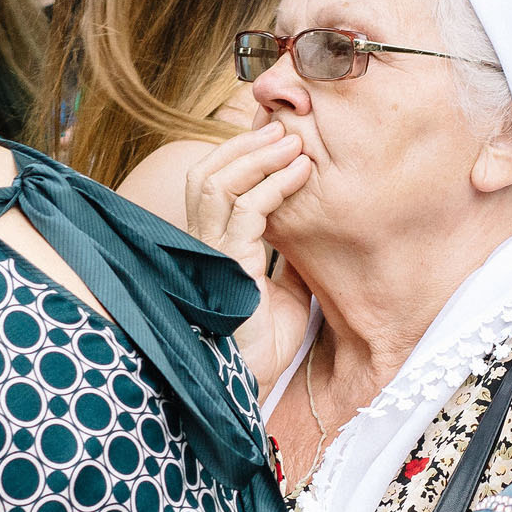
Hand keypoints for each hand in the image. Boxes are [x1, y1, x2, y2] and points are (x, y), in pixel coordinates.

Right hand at [184, 126, 313, 393]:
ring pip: (218, 183)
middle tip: (284, 127)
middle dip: (244, 145)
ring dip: (257, 157)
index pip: (215, 185)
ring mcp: (209, 253)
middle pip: (207, 174)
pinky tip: (300, 172)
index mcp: (212, 246)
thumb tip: (308, 227)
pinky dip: (274, 185)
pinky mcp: (225, 266)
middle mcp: (202, 243)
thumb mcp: (286, 290)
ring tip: (292, 141)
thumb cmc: (262, 344)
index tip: (277, 138)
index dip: (240, 156)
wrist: (250, 383)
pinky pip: (247, 212)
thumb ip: (289, 256)